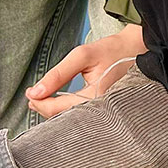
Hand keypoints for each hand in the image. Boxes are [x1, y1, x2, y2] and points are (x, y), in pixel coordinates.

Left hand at [25, 24, 145, 118]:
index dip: (40, 102)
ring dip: (54, 109)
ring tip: (42, 97)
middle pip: (63, 117)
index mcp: (97, 97)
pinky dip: (65, 109)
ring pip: (71, 118)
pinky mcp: (104, 110)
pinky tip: (58, 101)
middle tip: (33, 96)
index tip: (29, 93)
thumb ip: (58, 74)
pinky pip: (80, 115)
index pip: (59, 108)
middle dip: (45, 108)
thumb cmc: (112, 51)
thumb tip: (35, 91)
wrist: (137, 50)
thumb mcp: (82, 56)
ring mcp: (104, 112)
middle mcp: (102, 110)